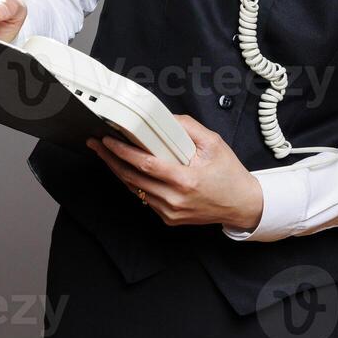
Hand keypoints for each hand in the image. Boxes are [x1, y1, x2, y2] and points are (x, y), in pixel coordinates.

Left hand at [87, 115, 263, 230]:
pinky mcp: (169, 218)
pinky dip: (134, 183)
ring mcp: (170, 212)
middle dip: (111, 160)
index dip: (123, 152)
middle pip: (132, 178)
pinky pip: (145, 198)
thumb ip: (187, 128)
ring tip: (106, 154)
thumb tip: (163, 119)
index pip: (146, 164)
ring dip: (118, 171)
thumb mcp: (213, 143)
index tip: (108, 140)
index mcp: (186, 180)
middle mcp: (175, 199)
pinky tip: (126, 169)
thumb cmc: (229, 174)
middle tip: (97, 145)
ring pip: (135, 190)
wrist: (241, 204)